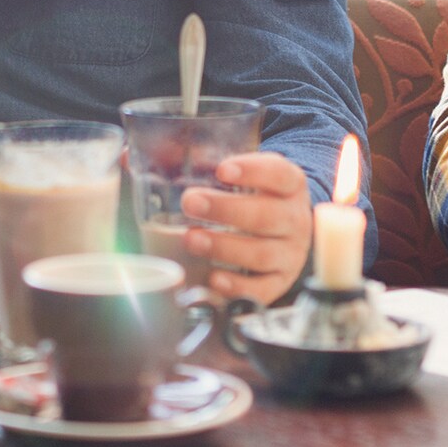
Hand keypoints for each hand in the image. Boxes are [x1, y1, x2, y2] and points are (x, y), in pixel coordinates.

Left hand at [179, 152, 312, 302]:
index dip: (252, 171)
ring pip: (262, 253)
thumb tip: (152, 158)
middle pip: (267, 215)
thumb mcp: (245, 174)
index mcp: (290, 184)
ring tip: (192, 238)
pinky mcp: (281, 281)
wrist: (286, 230)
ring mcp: (290, 252)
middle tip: (191, 202)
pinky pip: (263, 288)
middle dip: (226, 209)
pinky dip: (238, 285)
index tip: (221, 170)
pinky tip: (214, 277)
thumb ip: (209, 164)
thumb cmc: (256, 197)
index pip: (279, 174)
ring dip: (225, 246)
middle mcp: (295, 219)